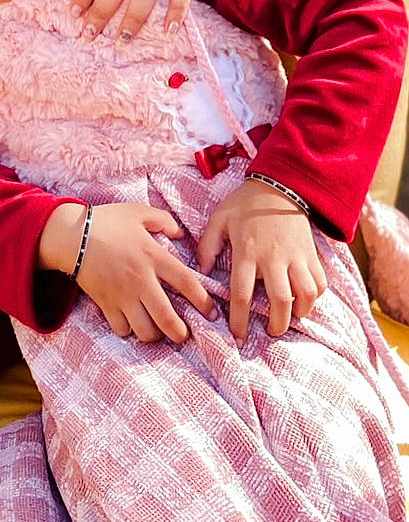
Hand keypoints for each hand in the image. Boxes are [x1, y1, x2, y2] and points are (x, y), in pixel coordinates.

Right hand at [40, 202, 217, 343]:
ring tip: (157, 330)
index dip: (203, 302)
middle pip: (167, 318)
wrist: (71, 235)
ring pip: (145, 330)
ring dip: (154, 334)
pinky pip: (121, 329)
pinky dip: (129, 330)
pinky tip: (131, 323)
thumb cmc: (107, 221)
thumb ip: (164, 220)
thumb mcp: (138, 212)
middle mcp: (141, 280)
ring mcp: (122, 295)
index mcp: (153, 256)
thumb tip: (181, 234)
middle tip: (184, 334)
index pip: (187, 283)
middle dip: (180, 333)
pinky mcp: (105, 303)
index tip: (212, 313)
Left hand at [196, 180, 326, 345]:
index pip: (242, 293)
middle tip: (271, 332)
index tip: (238, 336)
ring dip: (299, 312)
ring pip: (305, 294)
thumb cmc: (245, 204)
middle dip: (276, 324)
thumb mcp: (219, 219)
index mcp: (247, 251)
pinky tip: (304, 299)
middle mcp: (274, 257)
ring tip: (290, 318)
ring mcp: (296, 256)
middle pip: (280, 301)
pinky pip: (320, 282)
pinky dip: (314, 296)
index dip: (239, 319)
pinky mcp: (311, 253)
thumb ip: (207, 246)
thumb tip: (203, 271)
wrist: (280, 185)